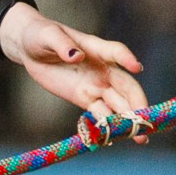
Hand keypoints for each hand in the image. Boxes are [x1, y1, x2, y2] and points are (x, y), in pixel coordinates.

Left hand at [0, 5, 150, 142]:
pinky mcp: (85, 99)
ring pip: (118, 104)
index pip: (116, 52)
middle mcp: (102, 69)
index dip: (127, 59)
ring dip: (129, 121)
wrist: (29, 49)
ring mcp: (95, 86)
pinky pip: (101, 114)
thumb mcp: (48, 36)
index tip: (137, 67)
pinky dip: (108, 127)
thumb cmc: (41, 35)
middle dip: (138, 103)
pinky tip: (115, 140)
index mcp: (95, 48)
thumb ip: (62, 45)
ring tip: (140, 138)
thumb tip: (75, 56)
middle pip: (126, 87)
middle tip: (145, 121)